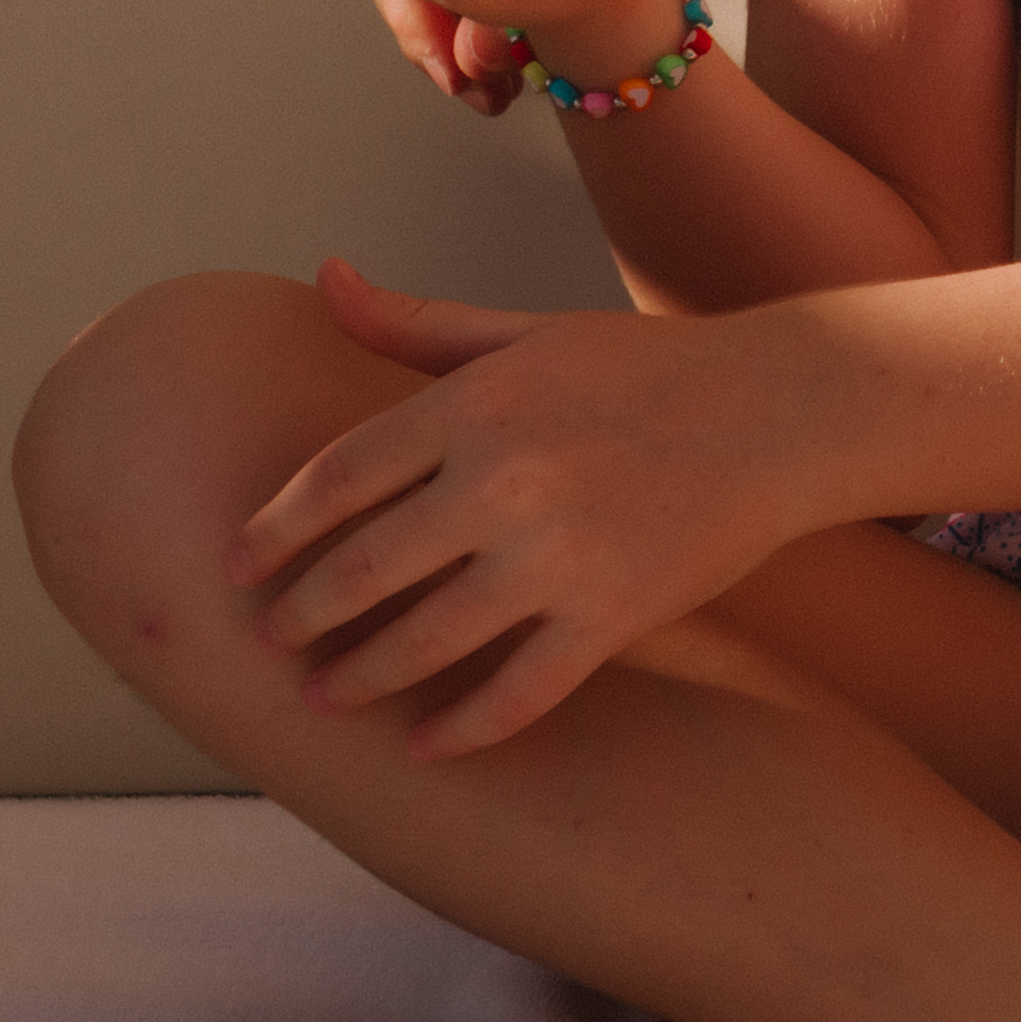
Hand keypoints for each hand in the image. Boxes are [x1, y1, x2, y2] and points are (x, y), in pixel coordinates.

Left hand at [235, 260, 804, 746]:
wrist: (782, 408)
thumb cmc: (644, 367)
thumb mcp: (522, 331)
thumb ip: (415, 322)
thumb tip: (322, 277)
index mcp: (473, 402)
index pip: (339, 477)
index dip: (275, 529)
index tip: (238, 566)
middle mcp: (504, 477)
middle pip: (366, 564)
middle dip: (304, 612)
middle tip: (268, 641)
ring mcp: (559, 553)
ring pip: (429, 638)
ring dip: (363, 676)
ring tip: (325, 698)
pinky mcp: (614, 614)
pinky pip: (521, 689)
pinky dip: (466, 726)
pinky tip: (425, 745)